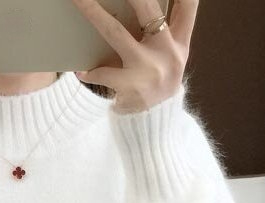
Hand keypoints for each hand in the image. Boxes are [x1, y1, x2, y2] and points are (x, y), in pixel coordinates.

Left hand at [70, 0, 198, 113]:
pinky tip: (81, 72)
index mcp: (180, 43)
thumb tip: (134, 8)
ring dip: (93, 13)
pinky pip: (102, 72)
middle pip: (147, 8)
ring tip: (77, 0)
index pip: (188, 6)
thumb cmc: (157, 87)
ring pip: (115, 32)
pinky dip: (89, 72)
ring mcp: (148, 69)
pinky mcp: (130, 87)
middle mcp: (167, 52)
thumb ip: (162, 35)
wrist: (154, 128)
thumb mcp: (169, 61)